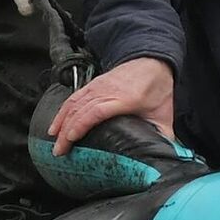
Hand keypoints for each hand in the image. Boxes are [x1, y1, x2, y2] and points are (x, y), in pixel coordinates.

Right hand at [47, 58, 175, 154]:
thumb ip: (163, 137)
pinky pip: (74, 96)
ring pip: (74, 102)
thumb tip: (165, 158)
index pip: (96, 112)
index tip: (70, 140)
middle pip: (80, 110)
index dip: (80, 126)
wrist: (153, 60)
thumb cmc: (157, 88)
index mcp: (124, 99)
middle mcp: (107, 91)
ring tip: (53, 140)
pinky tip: (57, 122)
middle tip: (58, 151)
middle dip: (65, 131)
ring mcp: (98, 86)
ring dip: (61, 120)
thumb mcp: (164, 114)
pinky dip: (63, 110)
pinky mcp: (94, 84)